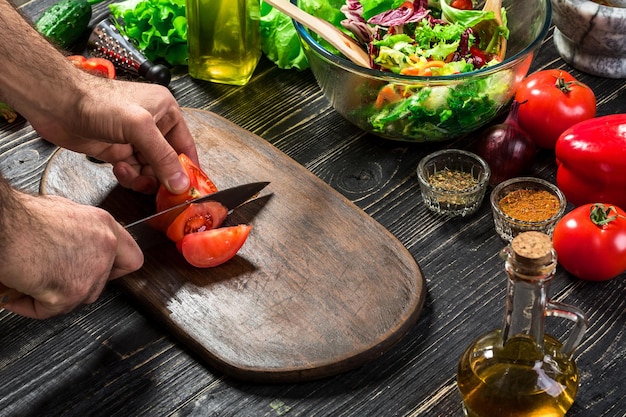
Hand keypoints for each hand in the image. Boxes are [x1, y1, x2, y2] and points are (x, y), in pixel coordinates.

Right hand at [0, 192, 142, 318]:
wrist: (5, 227)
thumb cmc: (25, 217)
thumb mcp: (63, 211)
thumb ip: (81, 231)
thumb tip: (77, 241)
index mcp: (104, 227)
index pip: (131, 258)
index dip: (117, 269)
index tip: (107, 272)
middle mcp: (104, 249)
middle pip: (100, 283)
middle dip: (76, 283)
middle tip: (54, 275)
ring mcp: (90, 274)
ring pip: (78, 298)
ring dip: (54, 294)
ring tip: (31, 281)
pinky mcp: (69, 295)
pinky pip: (50, 310)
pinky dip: (30, 305)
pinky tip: (16, 293)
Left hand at [28, 75, 198, 194]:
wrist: (56, 104)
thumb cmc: (96, 102)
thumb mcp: (139, 128)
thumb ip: (163, 157)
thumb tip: (181, 183)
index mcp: (166, 111)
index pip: (186, 146)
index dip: (188, 168)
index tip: (189, 189)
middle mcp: (153, 125)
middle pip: (168, 162)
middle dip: (161, 177)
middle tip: (157, 190)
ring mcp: (134, 139)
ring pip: (150, 170)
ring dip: (142, 178)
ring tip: (129, 172)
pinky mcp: (117, 150)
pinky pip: (132, 172)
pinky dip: (128, 176)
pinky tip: (118, 169)